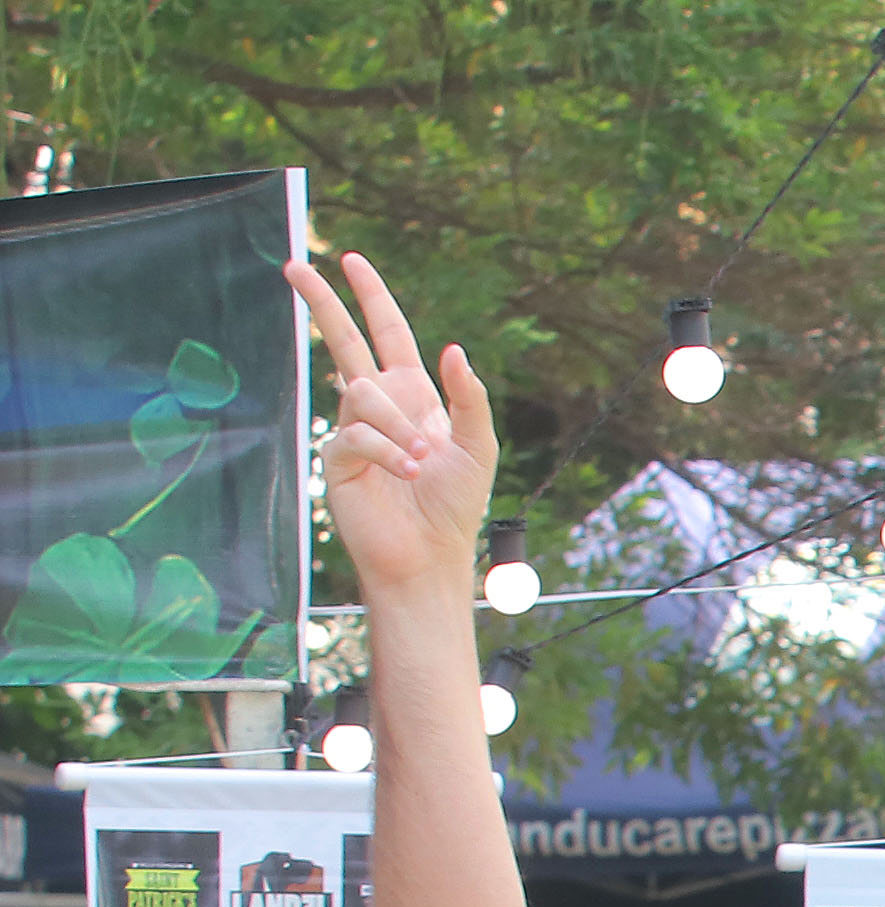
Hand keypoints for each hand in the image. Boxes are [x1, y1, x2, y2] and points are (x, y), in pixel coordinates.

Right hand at [284, 253, 495, 599]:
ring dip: (398, 427)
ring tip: (420, 463)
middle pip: (343, 339)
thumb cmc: (455, 504)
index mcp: (412, 395)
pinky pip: (356, 434)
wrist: (430, 554)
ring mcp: (353, 428)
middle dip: (322, 302)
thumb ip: (470, 397)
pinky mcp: (337, 457)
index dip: (372, 297)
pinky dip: (387, 451)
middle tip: (293, 265)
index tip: (350, 260)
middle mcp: (377, 405)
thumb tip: (452, 348)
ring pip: (363, 394)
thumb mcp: (477, 445)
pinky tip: (404, 474)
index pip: (387, 334)